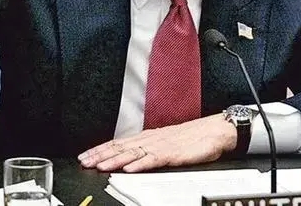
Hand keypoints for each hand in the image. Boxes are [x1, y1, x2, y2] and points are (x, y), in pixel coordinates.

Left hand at [77, 114, 236, 171]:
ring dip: (115, 159)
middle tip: (84, 161)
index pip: (119, 142)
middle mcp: (152, 139)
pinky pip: (154, 159)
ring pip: (133, 153)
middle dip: (101, 155)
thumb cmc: (194, 138)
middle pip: (121, 147)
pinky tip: (129, 168)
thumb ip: (149, 150)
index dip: (101, 149)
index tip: (85, 156)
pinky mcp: (174, 153)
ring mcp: (162, 145)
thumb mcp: (167, 143)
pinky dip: (140, 163)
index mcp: (149, 137)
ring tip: (100, 165)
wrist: (216, 131)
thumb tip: (131, 158)